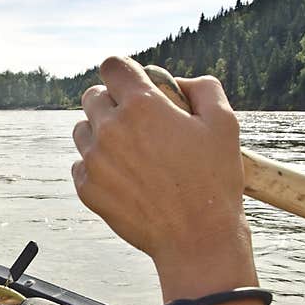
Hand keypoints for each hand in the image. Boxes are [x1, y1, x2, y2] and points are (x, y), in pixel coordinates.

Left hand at [71, 56, 254, 298]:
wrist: (196, 238)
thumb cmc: (214, 180)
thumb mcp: (224, 123)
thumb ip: (201, 88)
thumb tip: (177, 83)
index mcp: (142, 106)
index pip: (113, 66)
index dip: (124, 72)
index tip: (133, 84)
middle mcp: (110, 129)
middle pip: (92, 97)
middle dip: (112, 102)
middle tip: (136, 121)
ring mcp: (94, 160)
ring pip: (82, 130)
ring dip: (100, 133)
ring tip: (130, 151)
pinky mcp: (87, 188)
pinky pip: (79, 164)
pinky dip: (96, 166)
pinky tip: (123, 177)